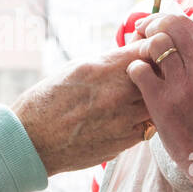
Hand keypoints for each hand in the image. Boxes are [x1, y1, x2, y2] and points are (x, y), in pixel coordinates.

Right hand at [11, 42, 150, 176]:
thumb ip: (110, 61)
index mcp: (103, 69)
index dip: (153, 49)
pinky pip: (149, 127)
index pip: (149, 49)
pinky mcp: (124, 142)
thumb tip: (136, 51)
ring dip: (153, 98)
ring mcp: (123, 120)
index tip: (150, 52)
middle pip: (159, 76)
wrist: (33, 140)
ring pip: (157, 103)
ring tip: (137, 97)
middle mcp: (117, 93)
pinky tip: (129, 118)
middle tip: (151, 74)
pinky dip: (144, 120)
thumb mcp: (77, 68)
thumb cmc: (50, 100)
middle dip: (157, 73)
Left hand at [127, 13, 192, 191]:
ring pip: (154, 44)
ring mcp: (184, 84)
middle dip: (148, 26)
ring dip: (140, 48)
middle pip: (168, 25)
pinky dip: (133, 71)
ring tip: (137, 60)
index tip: (150, 27)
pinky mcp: (164, 102)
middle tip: (138, 36)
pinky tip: (136, 81)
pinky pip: (139, 70)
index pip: (185, 22)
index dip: (162, 20)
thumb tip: (173, 38)